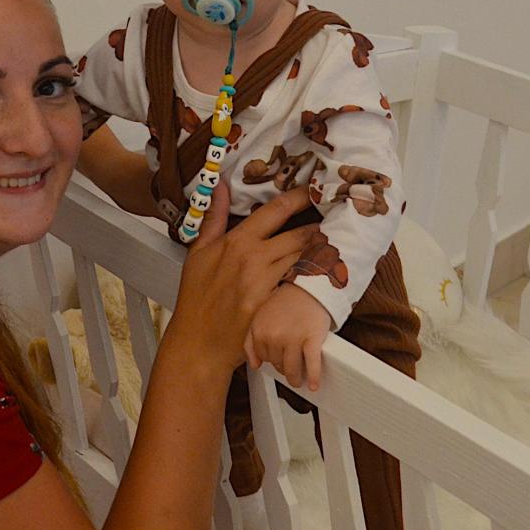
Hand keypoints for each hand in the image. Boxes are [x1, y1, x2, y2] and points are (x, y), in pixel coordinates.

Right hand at [165, 183, 317, 377]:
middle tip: (332, 221)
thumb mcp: (198, 253)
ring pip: (304, 258)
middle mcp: (254, 258)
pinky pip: (299, 283)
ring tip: (330, 247)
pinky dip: (310, 277)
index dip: (300, 196)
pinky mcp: (273, 304)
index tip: (314, 190)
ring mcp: (265, 282)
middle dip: (318, 227)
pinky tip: (318, 275)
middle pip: (300, 234)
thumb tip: (220, 188)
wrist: (198, 341)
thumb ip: (214, 218)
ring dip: (319, 252)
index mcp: (237, 241)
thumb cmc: (196, 299)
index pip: (276, 209)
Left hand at [244, 282, 331, 390]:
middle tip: (290, 364)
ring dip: (296, 377)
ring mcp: (294, 338)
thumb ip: (251, 340)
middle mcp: (274, 335)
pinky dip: (313, 377)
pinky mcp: (312, 339)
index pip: (263, 358)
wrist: (308, 289)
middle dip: (283, 366)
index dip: (271, 360)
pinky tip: (314, 385)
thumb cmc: (285, 303)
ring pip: (292, 369)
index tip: (277, 360)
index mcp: (259, 330)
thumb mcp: (259, 317)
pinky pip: (312, 364)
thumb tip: (255, 365)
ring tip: (299, 379)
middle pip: (277, 365)